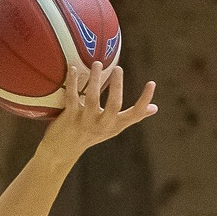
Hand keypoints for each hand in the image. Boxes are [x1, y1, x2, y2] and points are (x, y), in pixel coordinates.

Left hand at [41, 61, 157, 157]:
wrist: (61, 152)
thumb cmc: (90, 135)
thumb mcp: (112, 128)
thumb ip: (131, 117)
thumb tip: (154, 108)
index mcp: (114, 126)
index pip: (135, 115)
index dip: (144, 100)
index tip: (152, 83)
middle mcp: (102, 125)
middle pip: (114, 105)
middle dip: (117, 86)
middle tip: (118, 68)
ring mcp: (85, 122)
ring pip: (92, 99)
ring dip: (95, 79)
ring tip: (97, 63)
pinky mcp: (69, 118)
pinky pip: (72, 97)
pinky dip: (73, 82)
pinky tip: (74, 68)